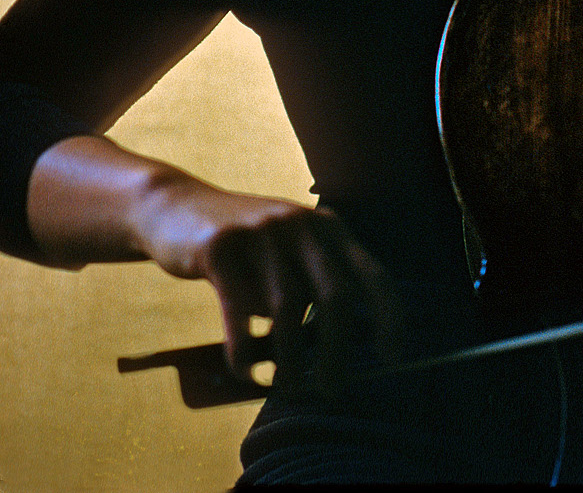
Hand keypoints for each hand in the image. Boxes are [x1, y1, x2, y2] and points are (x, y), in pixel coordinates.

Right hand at [133, 172, 399, 380]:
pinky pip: (239, 310)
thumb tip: (339, 357)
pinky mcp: (221, 247)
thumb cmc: (243, 250)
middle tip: (331, 390)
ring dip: (290, 360)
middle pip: (335, 297)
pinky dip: (244, 349)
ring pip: (287, 309)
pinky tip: (245, 369)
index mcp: (327, 227)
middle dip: (338, 352)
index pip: (373, 274)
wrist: (175, 207)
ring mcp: (261, 232)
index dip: (390, 317)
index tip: (392, 357)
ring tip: (286, 388)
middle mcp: (301, 224)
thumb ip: (311, 290)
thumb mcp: (286, 257)